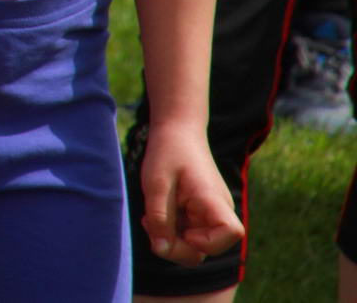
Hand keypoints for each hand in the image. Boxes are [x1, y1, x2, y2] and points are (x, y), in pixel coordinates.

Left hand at [139, 120, 242, 264]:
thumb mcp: (156, 184)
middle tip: (149, 224)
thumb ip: (159, 218)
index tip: (183, 229)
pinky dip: (171, 231)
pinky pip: (189, 234)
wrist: (177, 131)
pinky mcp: (201, 215)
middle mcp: (219, 210)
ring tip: (149, 217)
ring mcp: (211, 214)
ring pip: (195, 245)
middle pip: (207, 250)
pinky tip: (155, 215)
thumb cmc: (167, 152)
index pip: (232, 233)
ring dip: (170, 238)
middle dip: (175, 246)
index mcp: (214, 199)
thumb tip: (161, 249)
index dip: (207, 241)